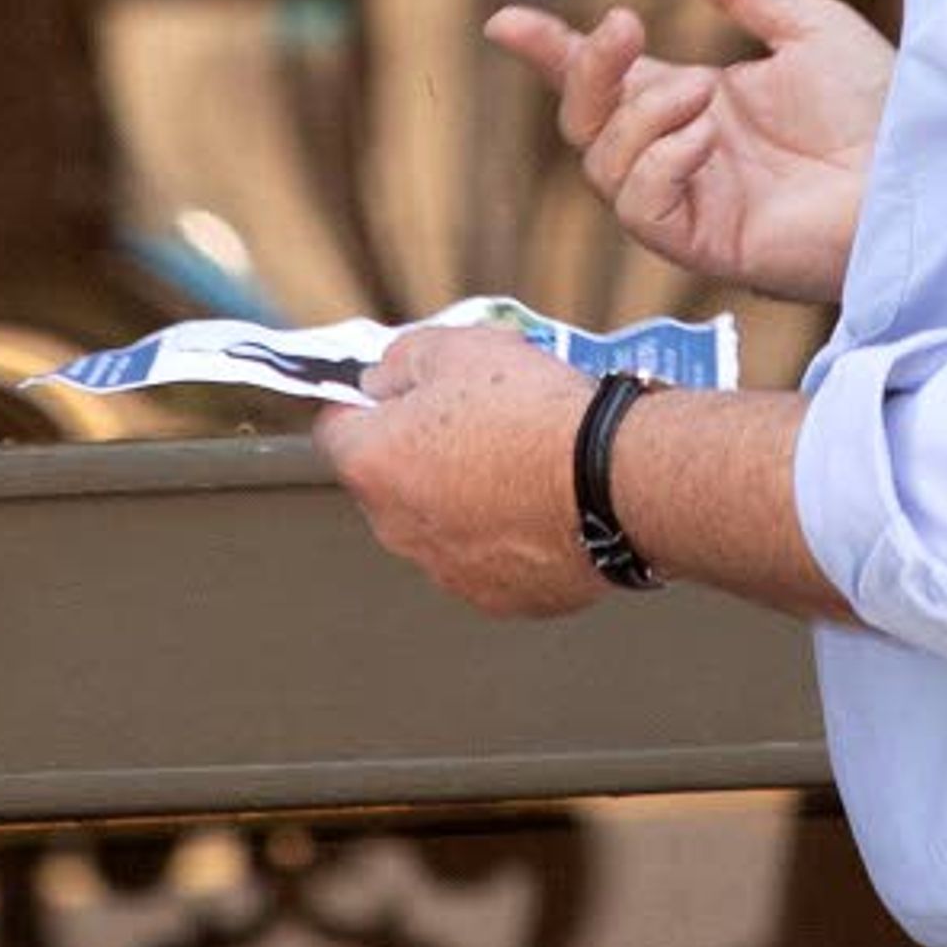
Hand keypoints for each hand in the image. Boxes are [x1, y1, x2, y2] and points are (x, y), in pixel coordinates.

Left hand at [318, 325, 601, 618]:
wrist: (612, 481)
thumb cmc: (538, 418)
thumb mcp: (459, 348)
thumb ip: (403, 360)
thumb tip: (386, 376)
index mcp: (374, 464)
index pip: (335, 429)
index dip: (365, 403)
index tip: (392, 394)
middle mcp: (398, 528)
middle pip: (389, 480)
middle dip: (419, 451)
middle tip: (473, 421)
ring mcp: (447, 570)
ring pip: (438, 524)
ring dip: (462, 497)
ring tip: (517, 462)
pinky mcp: (498, 598)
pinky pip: (487, 560)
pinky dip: (504, 535)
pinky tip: (541, 502)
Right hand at [486, 0, 891, 300]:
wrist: (920, 172)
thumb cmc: (881, 111)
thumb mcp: (809, 27)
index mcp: (696, 105)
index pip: (605, 81)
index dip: (552, 53)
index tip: (505, 22)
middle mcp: (682, 155)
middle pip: (584, 124)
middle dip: (585, 70)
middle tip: (627, 28)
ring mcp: (691, 203)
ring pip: (604, 165)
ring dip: (641, 116)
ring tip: (703, 94)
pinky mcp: (706, 245)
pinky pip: (641, 209)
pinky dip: (660, 164)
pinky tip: (707, 139)